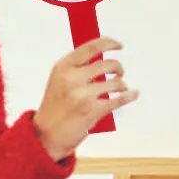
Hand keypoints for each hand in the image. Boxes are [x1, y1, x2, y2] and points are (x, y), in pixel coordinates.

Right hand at [33, 39, 136, 161]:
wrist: (45, 136)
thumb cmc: (56, 106)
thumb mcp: (59, 80)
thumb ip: (78, 66)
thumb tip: (104, 52)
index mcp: (62, 67)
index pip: (91, 47)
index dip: (109, 43)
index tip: (119, 45)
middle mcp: (71, 79)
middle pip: (108, 64)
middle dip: (119, 68)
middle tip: (120, 73)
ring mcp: (82, 95)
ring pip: (116, 83)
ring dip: (122, 85)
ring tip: (120, 88)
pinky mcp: (92, 111)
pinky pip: (119, 98)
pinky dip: (129, 95)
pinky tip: (133, 93)